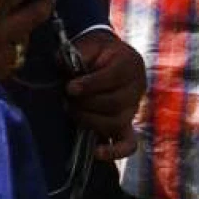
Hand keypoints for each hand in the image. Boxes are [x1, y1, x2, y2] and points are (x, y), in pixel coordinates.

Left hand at [64, 30, 145, 156]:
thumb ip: (77, 54)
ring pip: (114, 122)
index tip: (70, 88)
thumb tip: (62, 65)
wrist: (104, 59)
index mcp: (130, 64)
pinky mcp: (126, 125)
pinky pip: (128, 144)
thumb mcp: (87, 46)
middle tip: (67, 98)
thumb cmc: (93, 53)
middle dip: (85, 103)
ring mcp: (132, 109)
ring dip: (89, 120)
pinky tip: (97, 152)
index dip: (90, 84)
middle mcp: (136, 88)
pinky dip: (114, 151)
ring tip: (72, 110)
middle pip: (113, 103)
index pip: (113, 77)